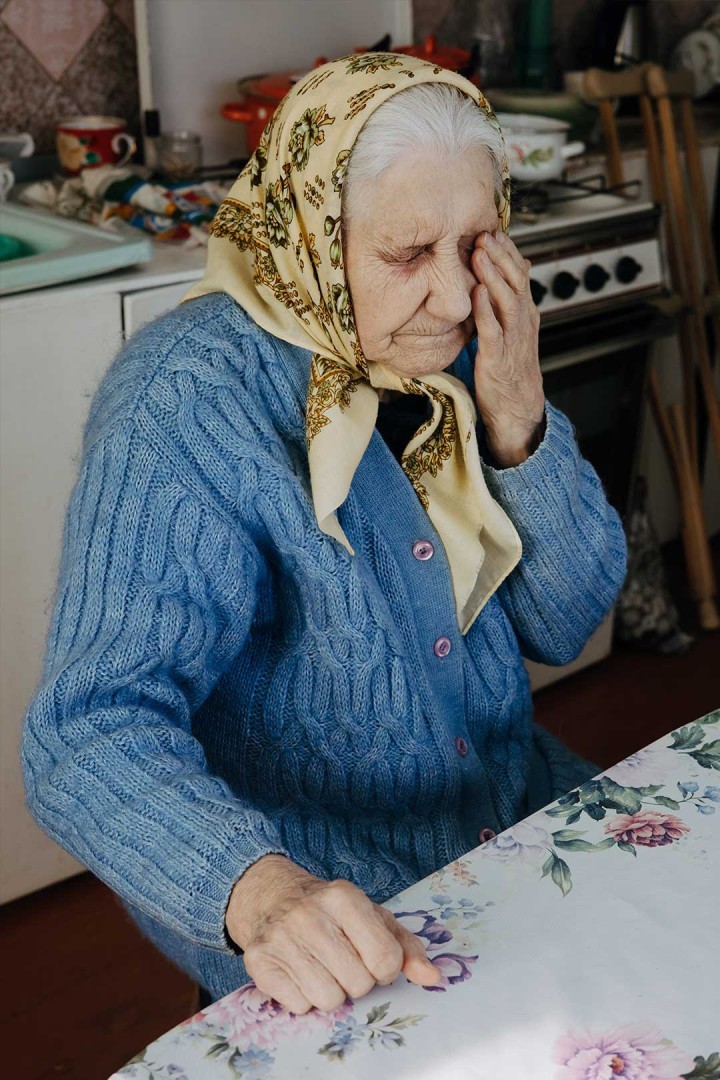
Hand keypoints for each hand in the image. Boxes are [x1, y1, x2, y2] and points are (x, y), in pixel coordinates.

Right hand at [226, 854, 440, 1012]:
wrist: (273, 896)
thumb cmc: (333, 912)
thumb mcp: (372, 917)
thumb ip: (406, 947)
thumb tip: (432, 977)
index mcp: (344, 897)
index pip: (385, 959)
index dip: (385, 969)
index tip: (373, 959)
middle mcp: (310, 914)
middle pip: (357, 984)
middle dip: (357, 981)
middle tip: (344, 961)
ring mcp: (281, 937)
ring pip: (327, 1000)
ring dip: (331, 991)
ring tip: (323, 966)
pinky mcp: (260, 961)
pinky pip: (298, 1005)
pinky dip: (303, 996)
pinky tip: (300, 971)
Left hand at [471, 231, 545, 466]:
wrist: (518, 409)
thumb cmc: (510, 369)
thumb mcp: (512, 330)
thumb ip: (508, 301)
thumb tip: (512, 269)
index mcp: (526, 313)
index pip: (520, 273)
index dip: (507, 251)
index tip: (491, 229)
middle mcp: (523, 322)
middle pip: (516, 280)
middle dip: (500, 255)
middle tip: (483, 233)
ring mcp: (513, 340)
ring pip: (507, 300)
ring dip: (492, 275)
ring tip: (478, 253)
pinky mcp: (498, 359)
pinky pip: (493, 331)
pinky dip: (485, 311)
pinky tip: (476, 294)